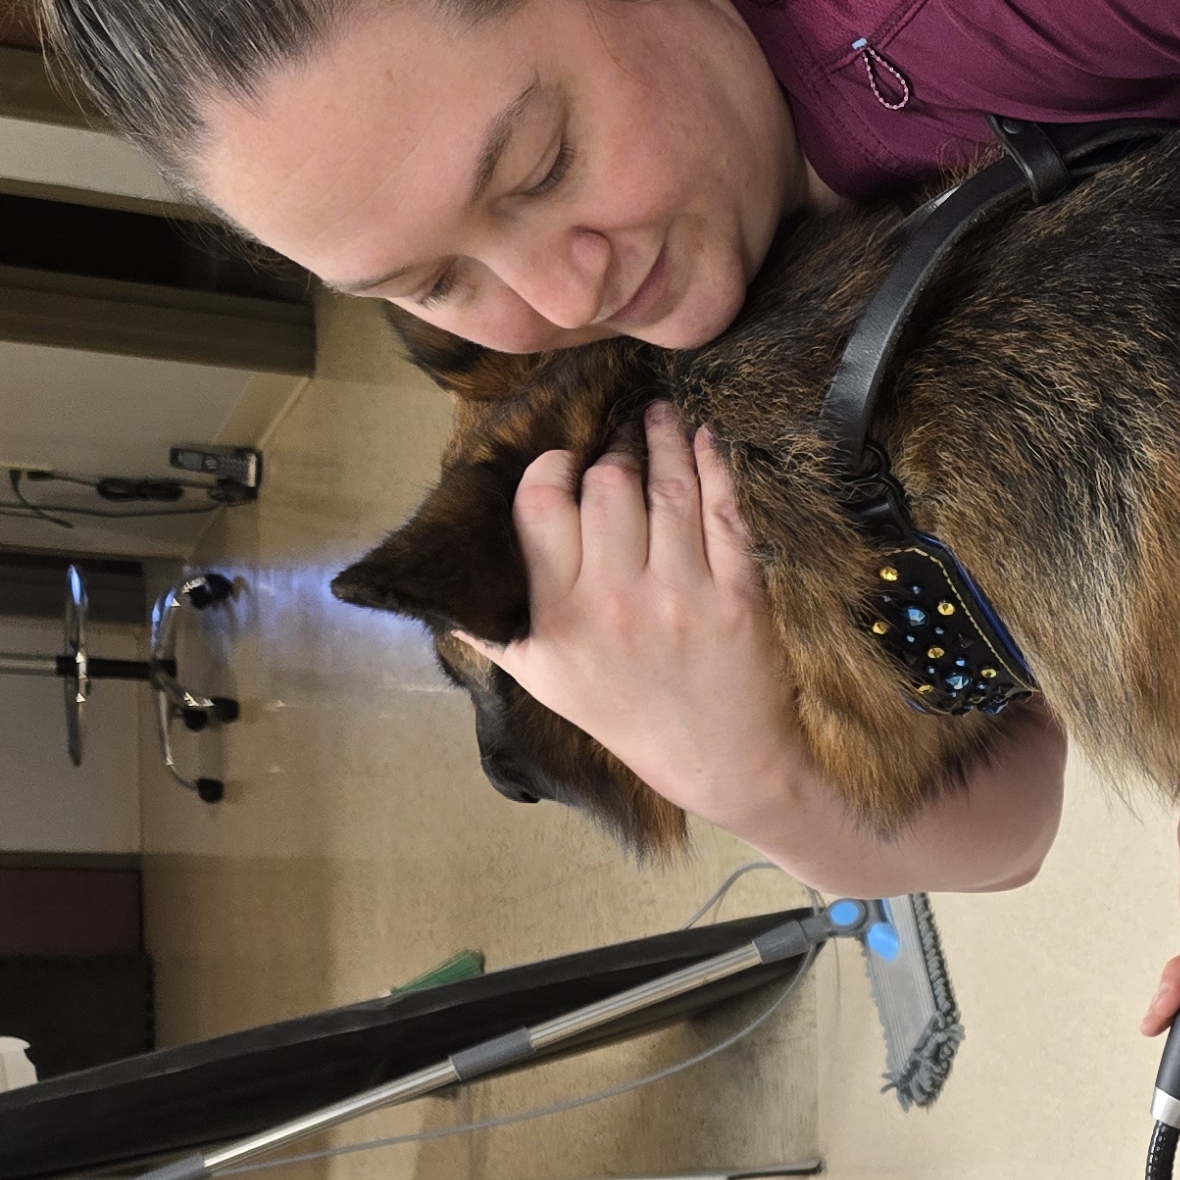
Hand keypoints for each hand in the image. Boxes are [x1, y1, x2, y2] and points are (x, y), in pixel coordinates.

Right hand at [474, 398, 822, 824]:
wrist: (722, 763)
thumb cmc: (627, 717)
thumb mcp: (543, 681)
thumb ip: (493, 628)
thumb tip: (440, 585)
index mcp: (558, 617)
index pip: (539, 506)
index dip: (551, 469)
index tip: (564, 461)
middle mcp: (617, 601)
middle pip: (608, 485)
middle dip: (613, 448)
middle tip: (619, 433)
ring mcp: (683, 595)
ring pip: (668, 487)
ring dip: (664, 439)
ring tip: (659, 416)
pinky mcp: (739, 595)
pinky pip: (724, 510)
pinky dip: (714, 465)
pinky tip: (704, 441)